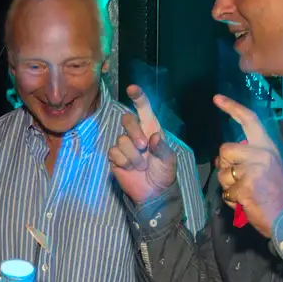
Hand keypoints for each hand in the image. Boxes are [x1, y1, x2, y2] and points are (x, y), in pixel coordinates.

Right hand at [107, 85, 177, 204]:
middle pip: (127, 120)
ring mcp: (124, 145)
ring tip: (142, 166)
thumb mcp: (169, 161)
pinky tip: (130, 168)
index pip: (144, 109)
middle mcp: (136, 133)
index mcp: (151, 129)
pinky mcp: (115, 157)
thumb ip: (162, 148)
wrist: (153, 193)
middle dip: (134, 132)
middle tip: (143, 147)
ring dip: (133, 155)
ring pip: (121, 140)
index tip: (132, 88)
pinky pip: (114, 152)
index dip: (138, 97)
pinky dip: (124, 162)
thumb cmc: (163, 173)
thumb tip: (153, 137)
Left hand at [212, 94, 282, 236]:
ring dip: (228, 187)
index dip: (232, 108)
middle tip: (240, 182)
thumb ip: (247, 160)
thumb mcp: (266, 171)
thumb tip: (223, 160)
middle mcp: (262, 154)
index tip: (216, 98)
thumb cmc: (277, 196)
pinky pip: (227, 192)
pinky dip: (232, 201)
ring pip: (222, 173)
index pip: (249, 121)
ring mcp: (254, 169)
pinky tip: (247, 203)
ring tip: (247, 194)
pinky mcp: (247, 186)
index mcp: (268, 148)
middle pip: (225, 149)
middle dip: (225, 167)